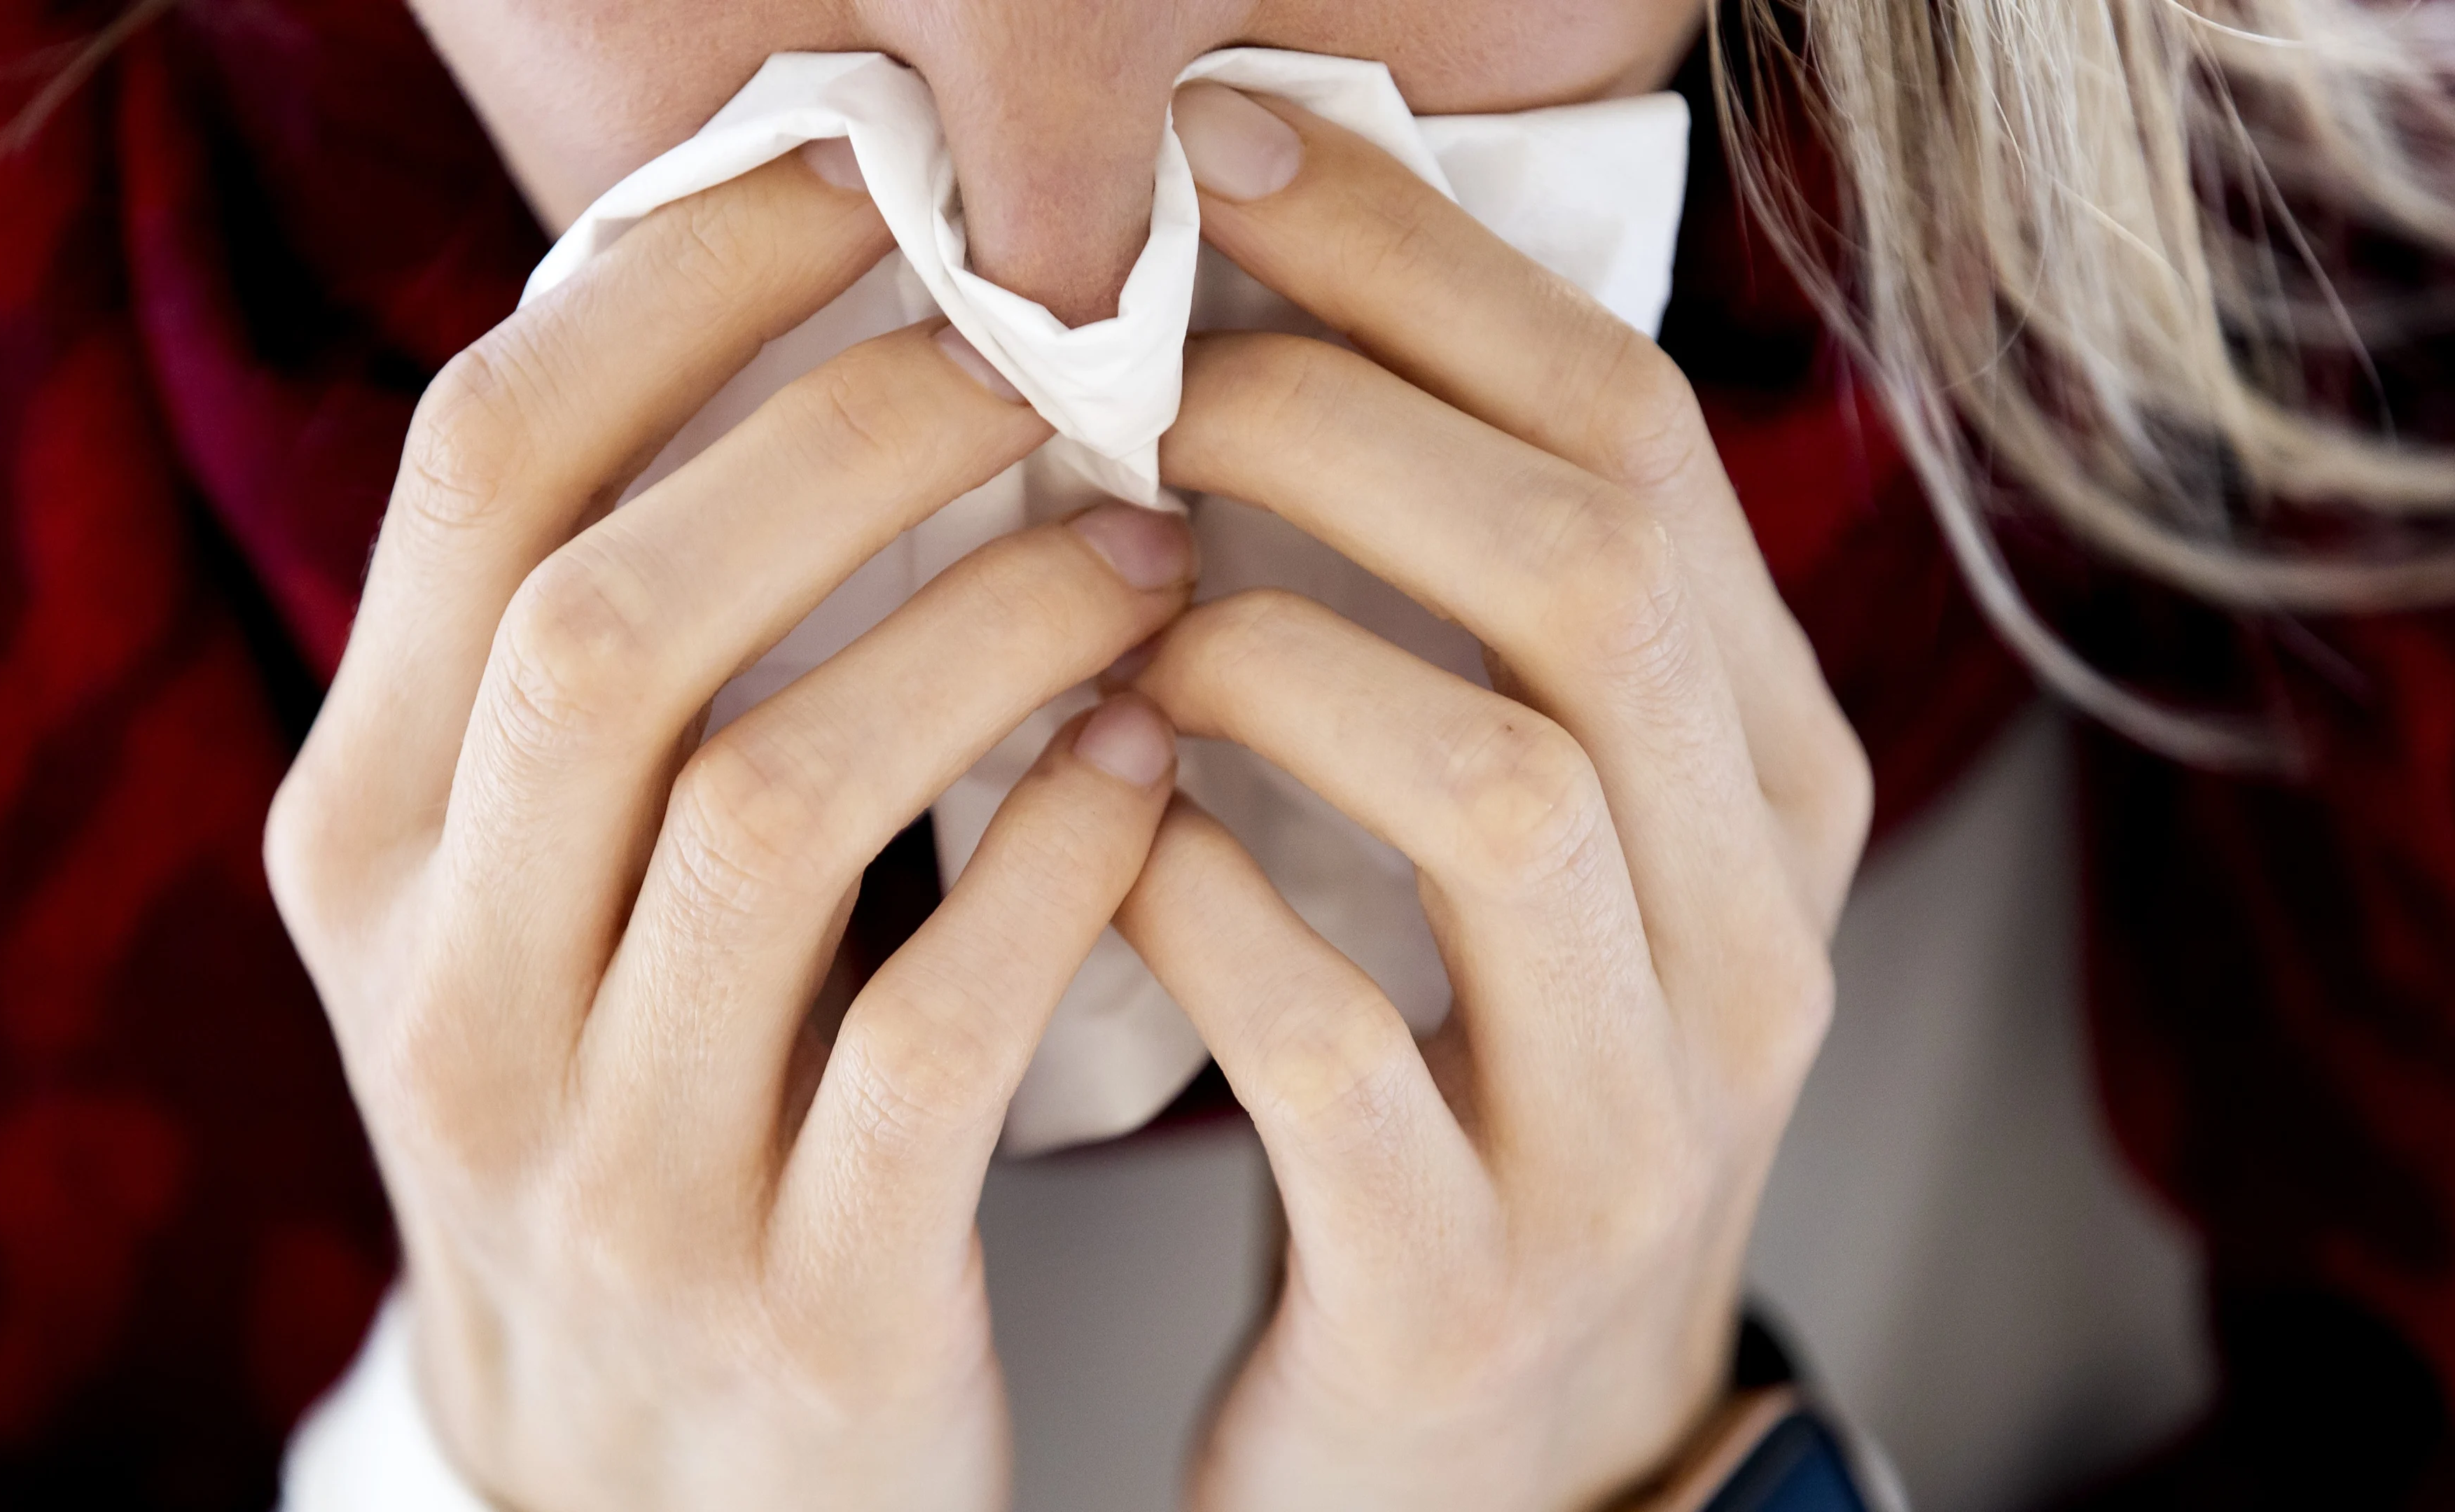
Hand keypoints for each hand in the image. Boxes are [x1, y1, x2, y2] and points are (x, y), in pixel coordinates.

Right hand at [264, 146, 1196, 1511]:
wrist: (651, 1500)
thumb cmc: (647, 1116)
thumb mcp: (545, 900)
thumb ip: (614, 666)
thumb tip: (783, 328)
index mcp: (363, 843)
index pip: (482, 477)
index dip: (682, 288)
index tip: (868, 174)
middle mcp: (439, 991)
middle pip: (619, 616)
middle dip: (857, 434)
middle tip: (1062, 353)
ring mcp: (603, 1161)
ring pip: (775, 804)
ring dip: (988, 633)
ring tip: (1151, 545)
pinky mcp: (792, 1302)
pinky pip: (929, 1033)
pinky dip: (1062, 868)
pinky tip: (1152, 767)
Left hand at [1116, 86, 1874, 1510]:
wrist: (1497, 1466)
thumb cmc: (1465, 1091)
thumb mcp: (1519, 853)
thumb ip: (1460, 632)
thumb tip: (1257, 342)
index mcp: (1768, 789)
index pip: (1633, 444)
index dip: (1424, 273)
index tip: (1229, 160)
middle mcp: (1750, 934)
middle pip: (1586, 576)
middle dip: (1330, 424)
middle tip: (1119, 376)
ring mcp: (1634, 1121)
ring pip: (1499, 793)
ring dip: (1264, 657)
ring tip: (1107, 614)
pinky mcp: (1473, 1280)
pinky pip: (1342, 1043)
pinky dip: (1198, 906)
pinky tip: (1107, 838)